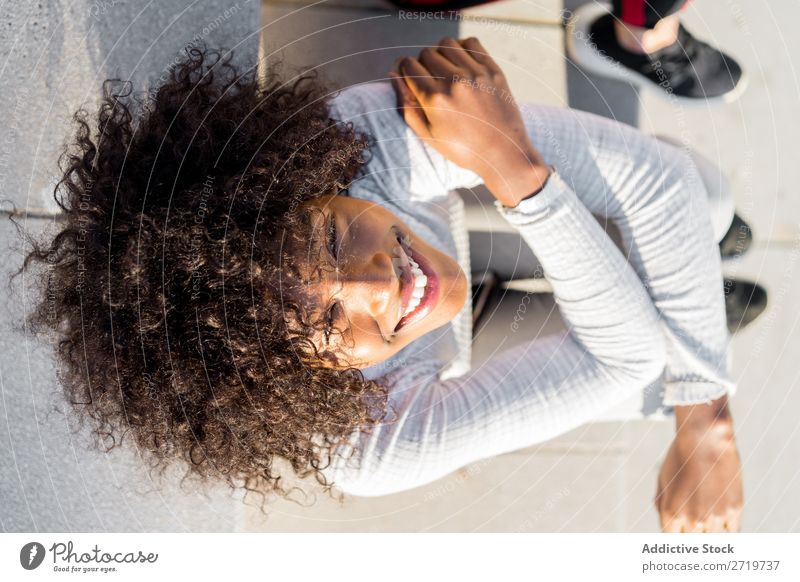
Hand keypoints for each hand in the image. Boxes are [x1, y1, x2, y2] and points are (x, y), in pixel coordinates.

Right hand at [388, 37, 551, 206]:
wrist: (503, 153)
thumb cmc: (462, 149)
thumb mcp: (428, 135)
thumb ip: (407, 105)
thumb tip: (393, 75)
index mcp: (435, 99)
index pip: (408, 65)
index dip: (404, 69)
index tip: (408, 76)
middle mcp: (454, 82)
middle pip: (426, 53)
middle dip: (422, 64)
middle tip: (429, 79)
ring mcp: (475, 74)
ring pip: (446, 44)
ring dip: (441, 53)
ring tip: (445, 70)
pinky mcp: (492, 70)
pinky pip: (471, 43)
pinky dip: (462, 48)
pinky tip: (461, 63)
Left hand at [655, 396, 743, 531]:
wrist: (704, 439)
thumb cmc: (680, 458)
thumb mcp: (662, 480)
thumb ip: (662, 505)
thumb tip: (668, 525)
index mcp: (670, 513)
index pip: (672, 541)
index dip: (676, 535)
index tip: (680, 530)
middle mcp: (692, 518)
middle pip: (693, 542)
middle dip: (692, 534)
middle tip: (695, 521)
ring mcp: (715, 516)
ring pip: (713, 540)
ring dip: (710, 531)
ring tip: (708, 514)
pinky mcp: (734, 509)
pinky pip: (732, 532)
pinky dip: (726, 529)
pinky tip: (721, 518)